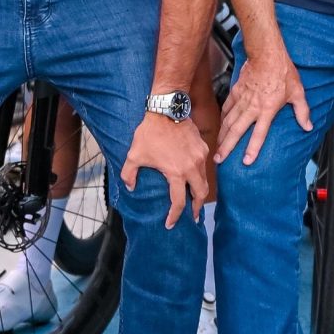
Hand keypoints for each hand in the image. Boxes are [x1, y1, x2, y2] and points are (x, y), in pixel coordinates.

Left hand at [123, 112, 211, 227]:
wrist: (167, 109)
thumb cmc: (150, 132)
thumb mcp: (134, 154)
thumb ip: (129, 174)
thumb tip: (130, 187)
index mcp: (176, 172)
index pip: (178, 202)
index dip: (174, 216)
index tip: (170, 224)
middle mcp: (192, 167)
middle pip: (200, 194)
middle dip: (196, 208)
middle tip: (193, 217)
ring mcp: (199, 157)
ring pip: (205, 180)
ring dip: (200, 191)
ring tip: (195, 198)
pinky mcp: (203, 147)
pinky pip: (204, 165)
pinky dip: (200, 174)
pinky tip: (194, 175)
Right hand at [217, 49, 309, 166]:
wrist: (266, 53)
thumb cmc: (283, 71)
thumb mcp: (297, 92)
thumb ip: (302, 112)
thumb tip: (308, 126)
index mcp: (267, 109)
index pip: (259, 134)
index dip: (252, 149)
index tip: (246, 161)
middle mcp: (252, 107)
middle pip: (237, 131)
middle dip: (227, 147)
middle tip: (219, 159)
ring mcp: (242, 99)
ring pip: (228, 121)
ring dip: (222, 136)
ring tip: (216, 148)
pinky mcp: (236, 92)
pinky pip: (227, 108)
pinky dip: (222, 119)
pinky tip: (220, 127)